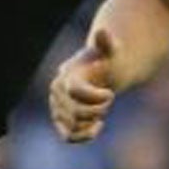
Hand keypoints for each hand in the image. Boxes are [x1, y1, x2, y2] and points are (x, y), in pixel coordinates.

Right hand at [50, 27, 117, 142]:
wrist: (101, 71)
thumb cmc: (107, 60)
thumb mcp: (111, 51)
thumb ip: (107, 44)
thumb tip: (102, 32)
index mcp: (67, 76)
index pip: (76, 92)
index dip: (97, 98)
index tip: (111, 93)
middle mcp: (57, 91)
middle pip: (76, 113)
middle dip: (97, 110)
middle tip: (109, 100)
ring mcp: (57, 106)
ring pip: (73, 126)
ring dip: (91, 122)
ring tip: (101, 111)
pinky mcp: (61, 119)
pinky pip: (68, 136)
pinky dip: (83, 136)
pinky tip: (98, 125)